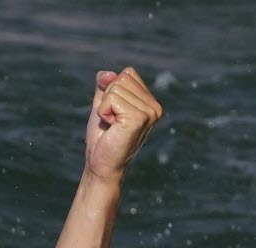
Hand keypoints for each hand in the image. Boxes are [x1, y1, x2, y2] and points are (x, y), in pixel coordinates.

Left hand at [85, 68, 162, 183]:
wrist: (101, 164)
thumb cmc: (103, 137)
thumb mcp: (102, 105)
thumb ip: (105, 85)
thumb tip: (107, 73)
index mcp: (150, 101)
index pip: (127, 74)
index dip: (111, 91)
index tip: (112, 113)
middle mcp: (154, 106)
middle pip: (121, 78)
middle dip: (107, 99)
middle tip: (111, 121)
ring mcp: (150, 112)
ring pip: (115, 89)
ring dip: (104, 108)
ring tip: (112, 126)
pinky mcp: (139, 118)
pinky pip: (111, 99)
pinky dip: (104, 113)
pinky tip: (112, 128)